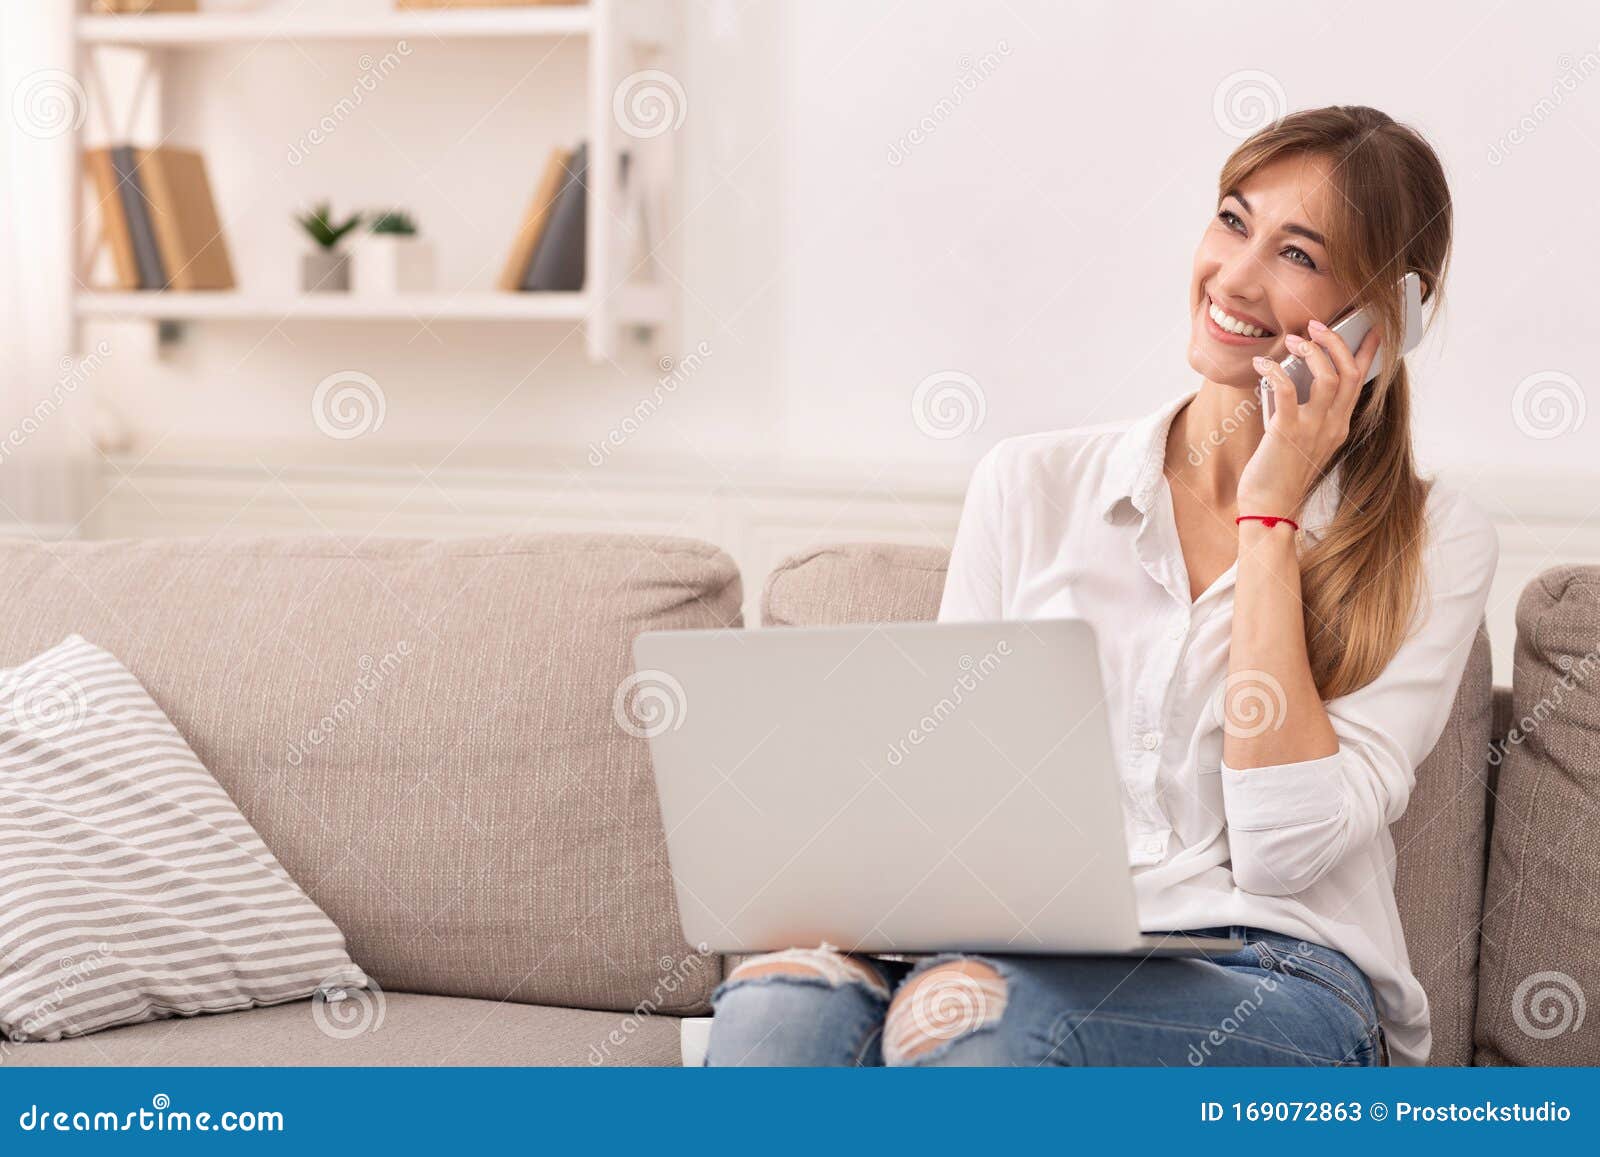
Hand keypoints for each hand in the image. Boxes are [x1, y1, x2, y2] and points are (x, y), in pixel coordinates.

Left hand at [1239, 319, 1381, 516]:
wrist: (1269, 507)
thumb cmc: (1278, 472)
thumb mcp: (1301, 438)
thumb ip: (1303, 411)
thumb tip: (1290, 376)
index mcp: (1339, 426)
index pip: (1361, 382)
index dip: (1367, 352)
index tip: (1372, 328)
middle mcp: (1333, 425)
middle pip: (1350, 373)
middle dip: (1337, 341)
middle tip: (1316, 324)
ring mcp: (1314, 429)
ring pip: (1330, 377)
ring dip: (1312, 351)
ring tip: (1293, 339)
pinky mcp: (1288, 432)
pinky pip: (1287, 390)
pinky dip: (1275, 371)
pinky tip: (1261, 364)